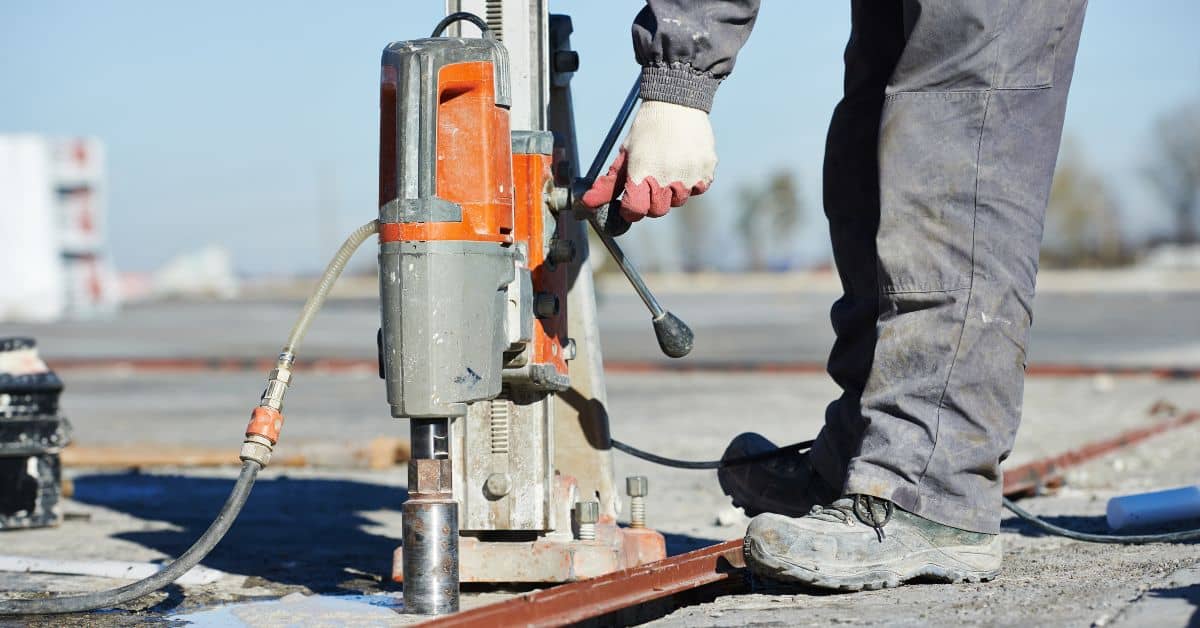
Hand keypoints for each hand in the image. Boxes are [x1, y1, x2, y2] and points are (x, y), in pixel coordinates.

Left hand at [580, 100, 715, 221]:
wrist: (677, 102)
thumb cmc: (647, 129)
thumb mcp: (625, 153)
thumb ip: (608, 183)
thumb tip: (587, 204)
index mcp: (642, 173)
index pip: (635, 211)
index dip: (631, 208)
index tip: (631, 199)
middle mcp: (667, 178)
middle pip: (657, 211)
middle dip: (651, 201)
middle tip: (651, 180)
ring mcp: (690, 176)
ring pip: (679, 200)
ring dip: (672, 190)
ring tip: (669, 165)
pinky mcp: (707, 171)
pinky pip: (698, 188)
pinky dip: (691, 181)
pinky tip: (684, 162)